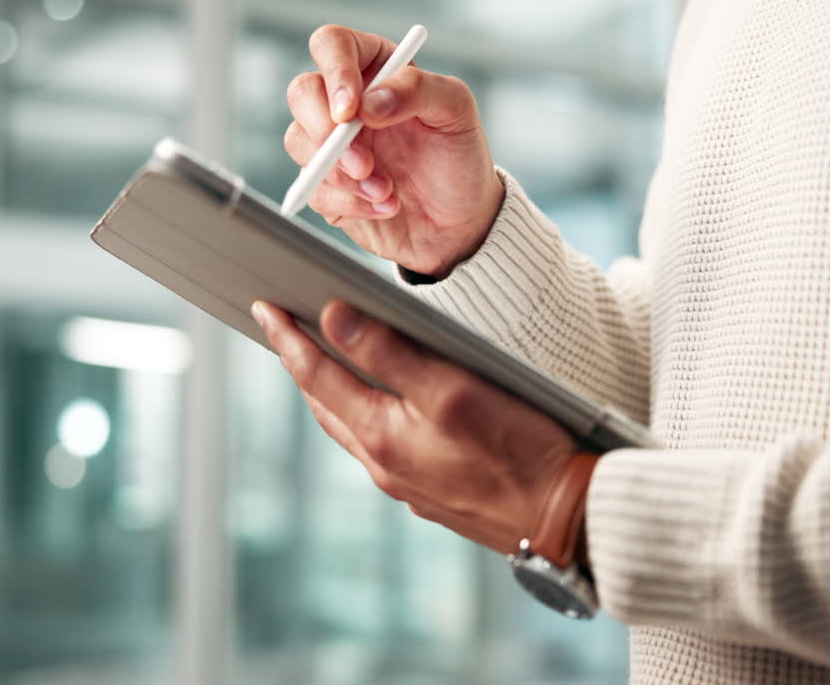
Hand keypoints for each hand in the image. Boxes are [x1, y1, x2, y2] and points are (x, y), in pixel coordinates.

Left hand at [251, 299, 576, 553]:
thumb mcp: (452, 388)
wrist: (565, 521)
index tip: (264, 307)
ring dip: (332, 393)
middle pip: (326, 406)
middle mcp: (383, 465)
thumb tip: (333, 318)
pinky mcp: (432, 493)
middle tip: (285, 329)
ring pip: (352, 429)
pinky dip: (367, 416)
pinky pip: (381, 447)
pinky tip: (382, 405)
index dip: (287, 338)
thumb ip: (388, 352)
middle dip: (302, 365)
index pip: (316, 376)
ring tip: (323, 360)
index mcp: (380, 436)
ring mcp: (406, 484)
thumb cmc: (519, 451)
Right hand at [284, 25, 504, 277]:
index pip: (333, 45)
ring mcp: (331, 143)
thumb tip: (369, 101)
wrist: (459, 222)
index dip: (335, 72)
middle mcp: (348, 102)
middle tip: (363, 163)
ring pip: (300, 143)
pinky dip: (350, 203)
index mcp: (377, 69)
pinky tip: (384, 206)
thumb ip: (417, 90)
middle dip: (327, 133)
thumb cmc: (459, 159)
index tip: (351, 111)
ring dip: (343, 175)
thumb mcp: (457, 112)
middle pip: (302, 93)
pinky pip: (313, 188)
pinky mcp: (325, 184)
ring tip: (386, 191)